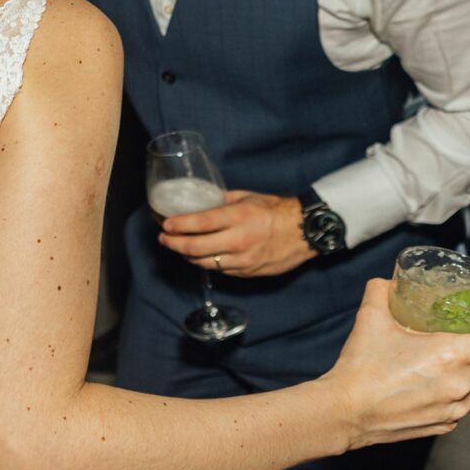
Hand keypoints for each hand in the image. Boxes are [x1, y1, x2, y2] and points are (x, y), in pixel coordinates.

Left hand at [158, 189, 314, 277]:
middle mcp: (239, 240)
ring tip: (177, 248)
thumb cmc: (275, 209)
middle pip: (196, 248)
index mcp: (238, 217)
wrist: (305, 231)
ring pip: (205, 263)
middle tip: (164, 239)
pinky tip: (199, 257)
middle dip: (174, 244)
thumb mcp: (246, 197)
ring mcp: (244, 260)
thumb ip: (222, 201)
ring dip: (187, 256)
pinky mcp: (249, 272)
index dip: (178, 226)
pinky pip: (221, 270)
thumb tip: (200, 201)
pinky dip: (206, 263)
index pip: (200, 224)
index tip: (165, 224)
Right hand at [323, 279, 469, 449]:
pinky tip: (449, 383)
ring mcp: (455, 409)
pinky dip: (469, 393)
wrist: (346, 411)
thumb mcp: (370, 318)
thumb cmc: (360, 366)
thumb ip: (381, 292)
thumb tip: (389, 281)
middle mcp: (460, 384)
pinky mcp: (445, 424)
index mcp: (449, 355)